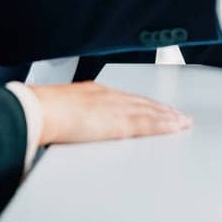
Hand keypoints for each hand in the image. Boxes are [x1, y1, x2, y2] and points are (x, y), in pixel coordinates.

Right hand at [30, 82, 192, 145]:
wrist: (39, 111)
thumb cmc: (40, 112)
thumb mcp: (58, 110)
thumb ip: (69, 117)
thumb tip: (64, 126)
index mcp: (94, 93)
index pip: (126, 98)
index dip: (143, 103)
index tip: (155, 107)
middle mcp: (109, 96)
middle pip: (143, 103)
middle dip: (162, 109)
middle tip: (178, 115)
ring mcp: (116, 108)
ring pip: (151, 112)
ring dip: (168, 117)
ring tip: (182, 122)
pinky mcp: (120, 122)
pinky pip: (149, 123)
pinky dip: (165, 125)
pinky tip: (175, 128)